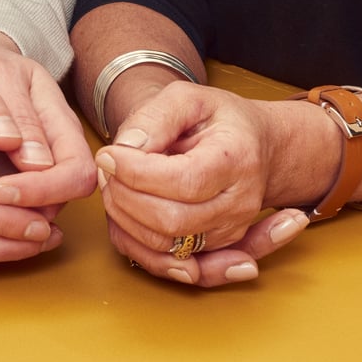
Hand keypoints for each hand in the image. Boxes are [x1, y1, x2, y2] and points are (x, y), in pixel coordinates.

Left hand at [0, 31, 97, 211]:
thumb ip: (19, 115)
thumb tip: (40, 163)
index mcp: (63, 123)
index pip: (76, 172)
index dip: (43, 190)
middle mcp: (60, 153)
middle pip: (64, 200)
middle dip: (23, 213)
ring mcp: (41, 172)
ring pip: (40, 215)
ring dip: (6, 222)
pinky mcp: (17, 186)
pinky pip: (17, 216)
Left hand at [95, 81, 314, 286]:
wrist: (255, 146)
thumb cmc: (220, 120)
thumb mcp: (189, 98)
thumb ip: (156, 116)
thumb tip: (125, 148)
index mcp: (236, 159)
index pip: (183, 180)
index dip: (136, 172)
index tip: (108, 155)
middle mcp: (237, 203)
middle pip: (171, 220)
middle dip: (124, 197)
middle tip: (107, 170)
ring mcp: (228, 232)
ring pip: (164, 247)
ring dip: (125, 220)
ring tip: (114, 186)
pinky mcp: (213, 249)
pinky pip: (166, 262)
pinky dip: (134, 243)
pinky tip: (121, 215)